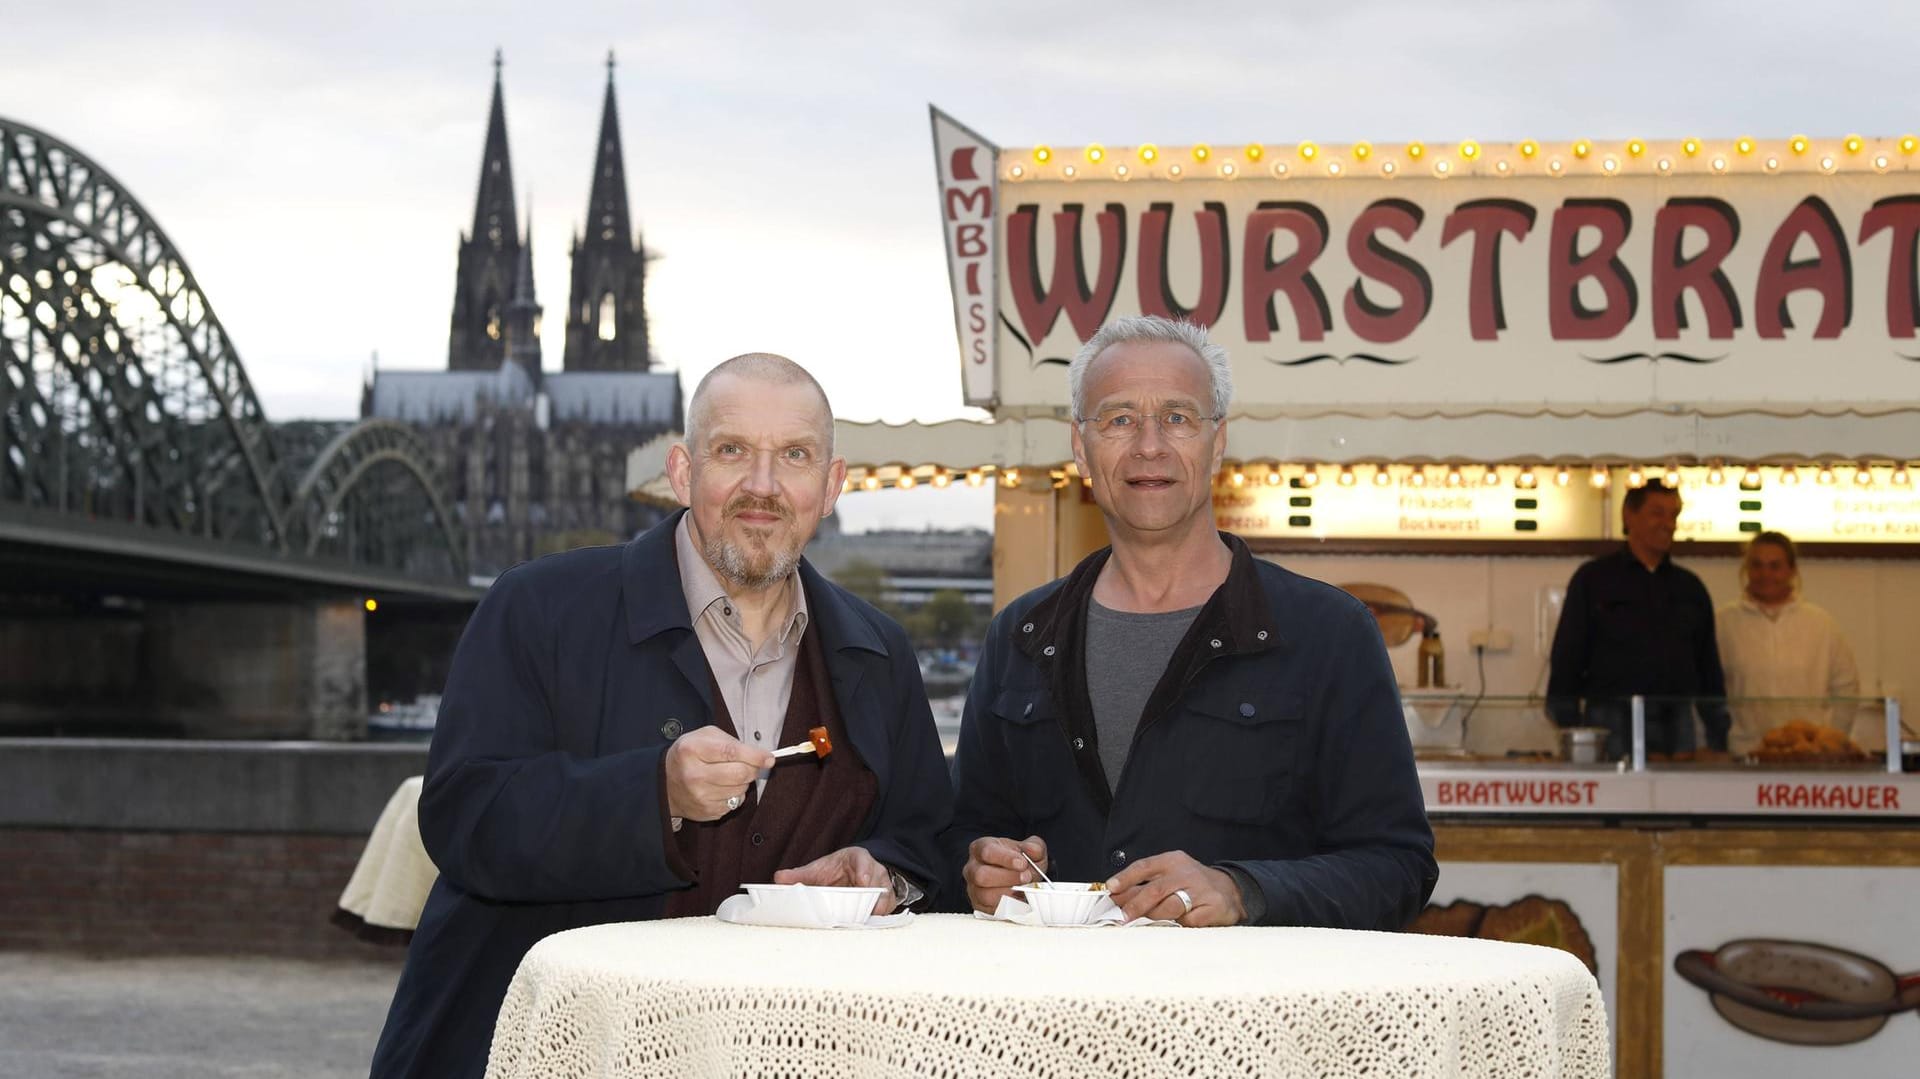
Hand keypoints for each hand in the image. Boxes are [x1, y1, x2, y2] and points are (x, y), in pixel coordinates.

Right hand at [664, 726, 773, 820]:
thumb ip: (732, 742)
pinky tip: (722, 787)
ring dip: (743, 782)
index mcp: (692, 750)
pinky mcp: (706, 812)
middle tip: (748, 764)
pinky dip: (735, 794)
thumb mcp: (705, 737)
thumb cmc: (690, 754)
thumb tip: (762, 757)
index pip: (731, 752)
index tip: (769, 758)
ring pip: (741, 789)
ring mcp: (699, 796)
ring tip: (729, 775)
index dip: (755, 756)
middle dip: (752, 768)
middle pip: (740, 774)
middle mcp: (694, 774)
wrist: (665, 782)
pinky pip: (735, 803)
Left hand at [774, 846, 895, 912]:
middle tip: (863, 911)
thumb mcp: (820, 869)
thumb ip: (800, 874)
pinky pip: (886, 911)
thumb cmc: (836, 870)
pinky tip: (866, 926)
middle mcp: (875, 872)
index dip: (865, 870)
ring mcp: (883, 887)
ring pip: (885, 899)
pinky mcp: (885, 902)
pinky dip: (878, 919)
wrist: (853, 871)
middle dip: (873, 898)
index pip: (865, 861)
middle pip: (879, 883)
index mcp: (858, 859)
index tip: (863, 880)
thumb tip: (778, 878)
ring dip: (876, 911)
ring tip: (863, 922)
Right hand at [962, 835, 1047, 914]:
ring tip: (1025, 889)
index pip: (987, 852)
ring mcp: (974, 889)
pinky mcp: (980, 906)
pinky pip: (991, 910)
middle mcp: (972, 868)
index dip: (1005, 858)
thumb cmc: (1019, 860)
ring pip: (985, 895)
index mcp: (980, 848)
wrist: (1018, 876)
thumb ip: (1034, 846)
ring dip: (1009, 894)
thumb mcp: (1030, 848)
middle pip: (981, 875)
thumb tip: (1033, 850)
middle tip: (1026, 877)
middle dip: (1007, 878)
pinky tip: (1021, 900)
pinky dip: (1009, 907)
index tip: (1022, 863)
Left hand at [1106, 851, 1244, 926]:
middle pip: (1156, 889)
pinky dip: (1180, 926)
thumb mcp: (1170, 875)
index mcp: (1173, 861)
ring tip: (1145, 923)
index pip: (1145, 866)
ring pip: (1170, 907)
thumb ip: (1145, 884)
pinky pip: (1189, 922)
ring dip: (1155, 916)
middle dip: (1135, 904)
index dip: (1126, 878)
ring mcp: (1201, 890)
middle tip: (1121, 917)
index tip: (1111, 889)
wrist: (1230, 890)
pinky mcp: (1213, 907)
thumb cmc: (1191, 884)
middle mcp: (1187, 872)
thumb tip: (1116, 897)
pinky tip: (1178, 924)